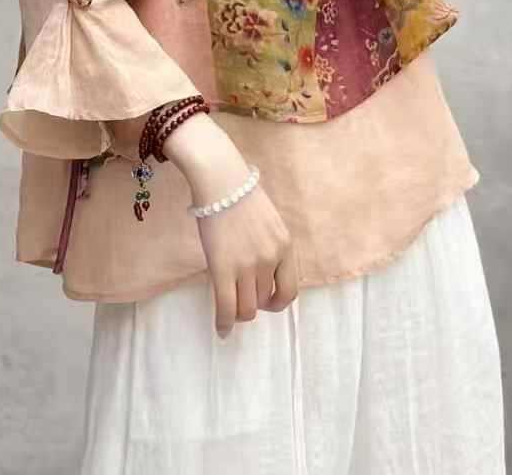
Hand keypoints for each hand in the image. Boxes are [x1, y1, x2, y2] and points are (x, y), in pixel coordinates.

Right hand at [164, 114, 299, 336]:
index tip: (267, 302)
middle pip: (264, 299)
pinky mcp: (222, 268)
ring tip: (232, 309)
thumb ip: (272, 248)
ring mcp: (246, 265)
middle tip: (242, 295)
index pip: (290, 290)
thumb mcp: (270, 222)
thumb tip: (265, 276)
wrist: (221, 181)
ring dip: (240, 312)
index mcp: (285, 247)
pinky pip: (226, 306)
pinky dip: (224, 323)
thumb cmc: (242, 196)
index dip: (278, 302)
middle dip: (254, 302)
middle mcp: (270, 259)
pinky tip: (221, 331)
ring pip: (247, 308)